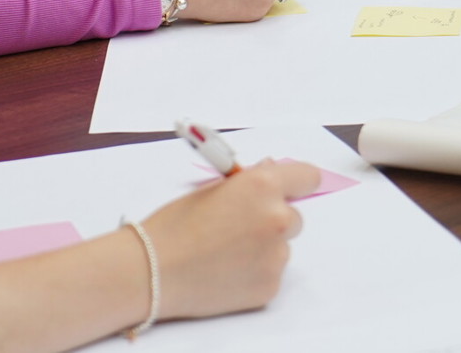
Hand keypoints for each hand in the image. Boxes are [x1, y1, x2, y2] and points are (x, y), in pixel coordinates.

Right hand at [147, 159, 319, 318]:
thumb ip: (251, 182)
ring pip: (282, 247)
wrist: (153, 269)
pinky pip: (271, 273)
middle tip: (241, 226)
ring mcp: (276, 255)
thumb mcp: (215, 188)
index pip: (308, 177)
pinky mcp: (270, 286)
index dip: (298, 183)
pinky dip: (255, 272)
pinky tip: (226, 271)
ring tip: (226, 252)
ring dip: (264, 247)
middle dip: (273, 219)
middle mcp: (277, 218)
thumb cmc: (176, 224)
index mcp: (263, 185)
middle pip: (294, 216)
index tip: (294, 188)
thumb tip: (271, 174)